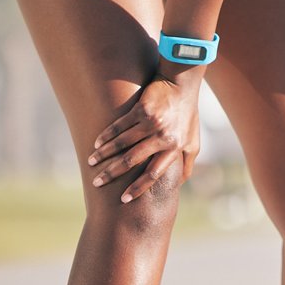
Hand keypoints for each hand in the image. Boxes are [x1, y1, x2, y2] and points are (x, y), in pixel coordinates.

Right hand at [86, 74, 200, 203]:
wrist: (182, 84)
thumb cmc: (187, 114)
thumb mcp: (193, 141)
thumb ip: (186, 163)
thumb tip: (179, 185)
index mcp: (174, 148)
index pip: (154, 174)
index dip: (138, 188)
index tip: (123, 200)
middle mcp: (163, 137)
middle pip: (132, 161)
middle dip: (112, 173)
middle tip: (97, 183)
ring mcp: (151, 122)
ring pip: (122, 143)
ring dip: (104, 154)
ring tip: (91, 162)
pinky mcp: (142, 109)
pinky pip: (119, 125)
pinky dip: (106, 135)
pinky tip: (97, 142)